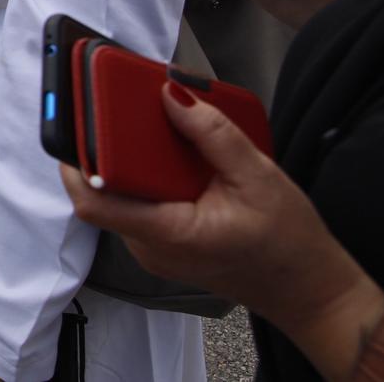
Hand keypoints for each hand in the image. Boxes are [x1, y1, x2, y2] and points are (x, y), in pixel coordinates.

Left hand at [61, 81, 376, 342]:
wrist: (308, 290)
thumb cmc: (289, 244)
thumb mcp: (258, 178)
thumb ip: (212, 135)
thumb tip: (171, 94)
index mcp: (168, 234)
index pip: (93, 201)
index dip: (76, 160)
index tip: (78, 119)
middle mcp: (149, 246)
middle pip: (105, 189)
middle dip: (109, 146)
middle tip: (120, 105)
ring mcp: (154, 248)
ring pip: (122, 194)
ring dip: (130, 160)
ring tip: (151, 124)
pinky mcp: (162, 243)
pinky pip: (141, 203)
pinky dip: (148, 177)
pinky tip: (172, 155)